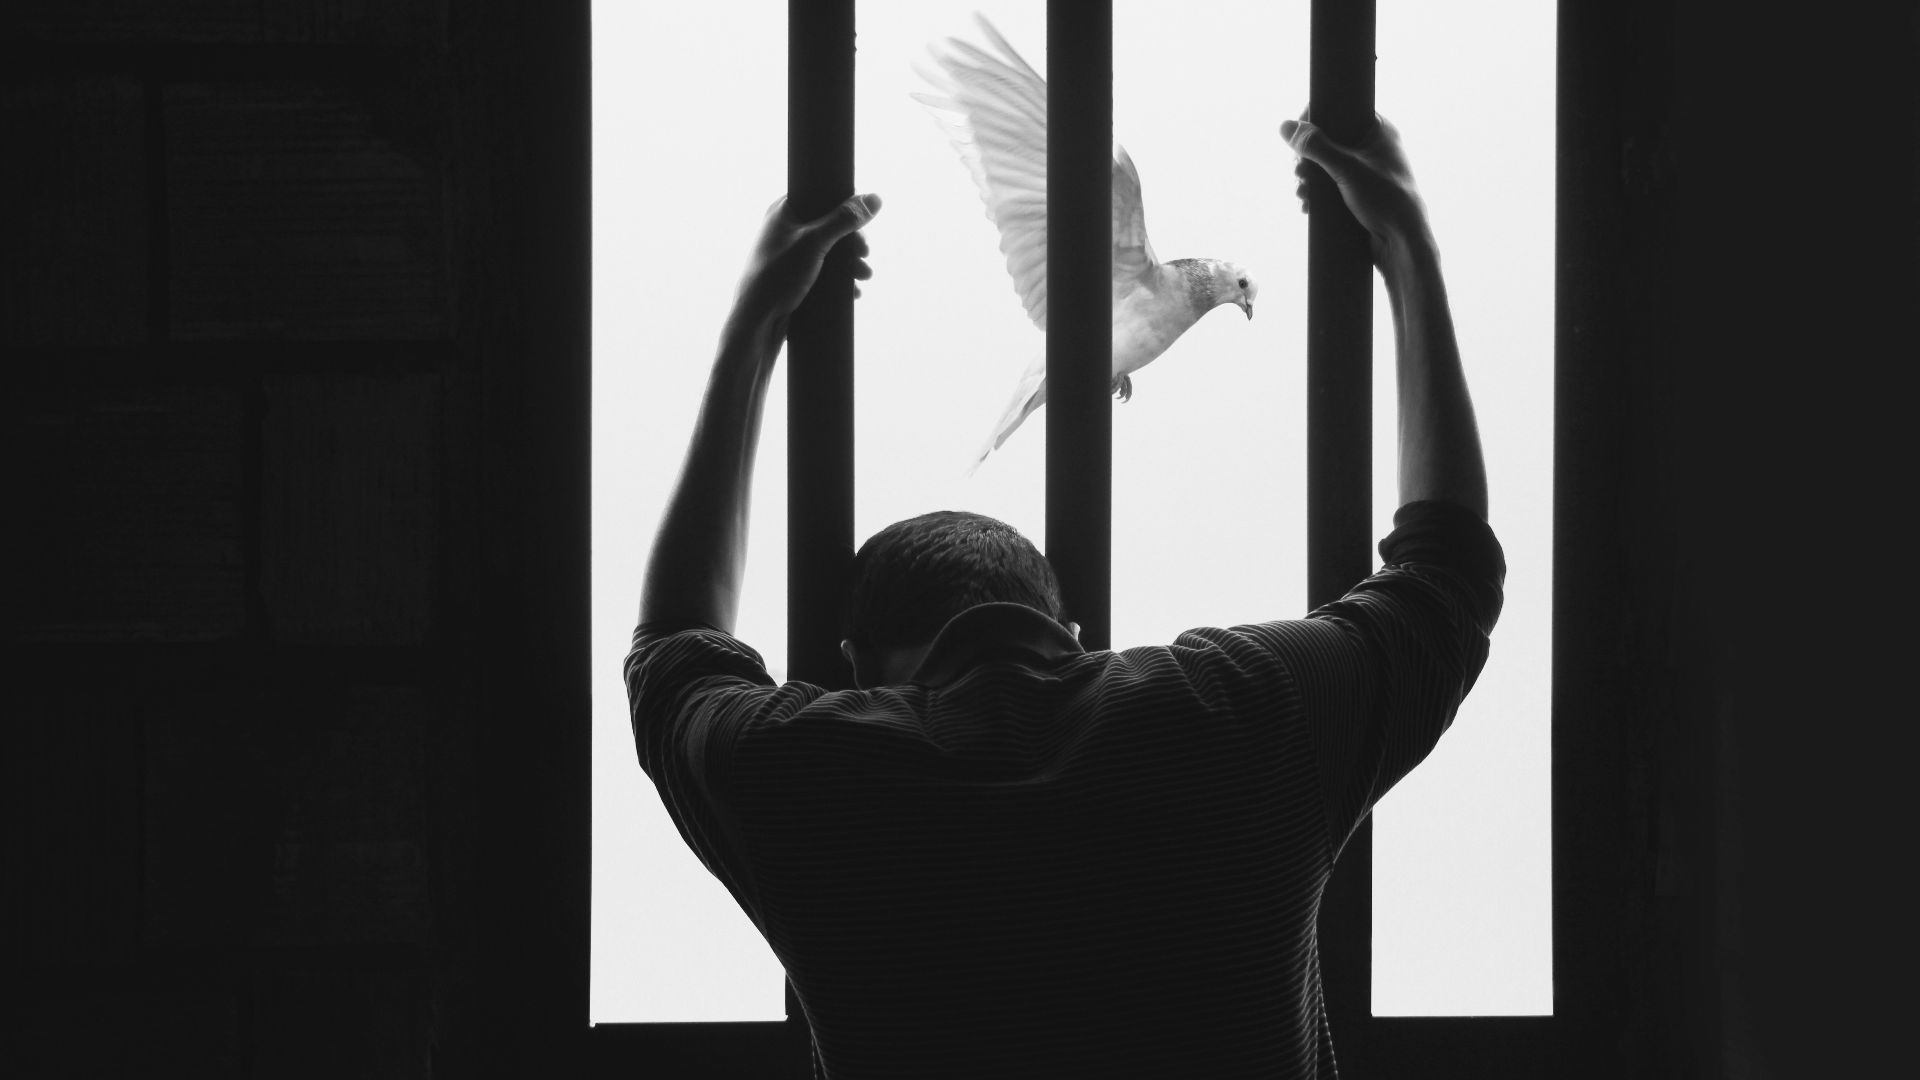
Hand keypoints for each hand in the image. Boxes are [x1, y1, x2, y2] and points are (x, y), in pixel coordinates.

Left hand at [731, 192, 881, 341]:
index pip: (822, 198)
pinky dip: (840, 279)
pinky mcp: (796, 276)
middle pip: (831, 227)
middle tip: (864, 254)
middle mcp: (787, 229)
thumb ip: (844, 220)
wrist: (757, 321)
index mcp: (784, 210)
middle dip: (853, 244)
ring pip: (830, 252)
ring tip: (863, 276)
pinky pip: (824, 272)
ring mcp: (791, 253)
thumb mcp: (815, 242)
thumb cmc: (778, 275)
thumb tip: (875, 199)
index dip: (845, 211)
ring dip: (851, 263)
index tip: (861, 228)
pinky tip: (853, 290)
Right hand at [1281, 110, 1430, 265]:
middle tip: (1300, 173)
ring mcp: (1365, 170)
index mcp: (1378, 129)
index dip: (1315, 121)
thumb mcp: (1346, 169)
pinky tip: (1307, 205)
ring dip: (1308, 178)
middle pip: (1328, 140)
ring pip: (1326, 165)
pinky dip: (1316, 193)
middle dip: (1307, 158)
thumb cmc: (1385, 199)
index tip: (1298, 138)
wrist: (1402, 243)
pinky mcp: (1358, 192)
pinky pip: (1331, 185)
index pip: (1340, 110)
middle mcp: (1372, 146)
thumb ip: (1316, 146)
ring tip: (1303, 194)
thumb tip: (1285, 127)